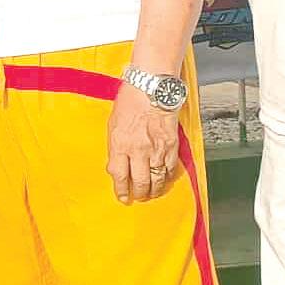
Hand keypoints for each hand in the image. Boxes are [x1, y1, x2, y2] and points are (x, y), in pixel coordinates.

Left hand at [107, 85, 179, 204]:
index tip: (122, 197)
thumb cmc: (130, 99)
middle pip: (139, 181)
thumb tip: (117, 164)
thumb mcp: (113, 123)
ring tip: (151, 193)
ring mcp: (156, 149)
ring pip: (157, 179)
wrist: (152, 87)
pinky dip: (167, 177)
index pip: (119, 176)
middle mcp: (138, 149)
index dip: (121, 190)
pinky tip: (164, 179)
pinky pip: (170, 168)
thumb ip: (116, 146)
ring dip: (154, 190)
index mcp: (119, 144)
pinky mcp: (171, 146)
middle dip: (139, 193)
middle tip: (138, 197)